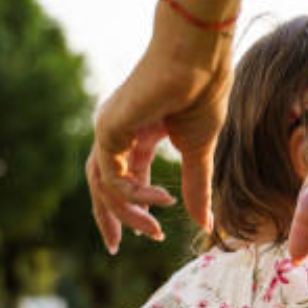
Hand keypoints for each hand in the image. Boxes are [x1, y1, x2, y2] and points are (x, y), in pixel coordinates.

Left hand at [88, 15, 231, 253]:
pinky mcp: (108, 130)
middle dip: (110, 218)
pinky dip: (135, 195)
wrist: (199, 59)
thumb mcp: (200, 151)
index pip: (125, 176)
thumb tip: (206, 225)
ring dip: (125, 214)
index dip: (135, 206)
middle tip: (117, 247)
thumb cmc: (203, 93)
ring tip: (152, 231)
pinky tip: (161, 200)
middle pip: (101, 184)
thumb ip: (196, 187)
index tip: (152, 232)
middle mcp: (116, 131)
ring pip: (103, 185)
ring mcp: (108, 129)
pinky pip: (113, 176)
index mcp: (136, 132)